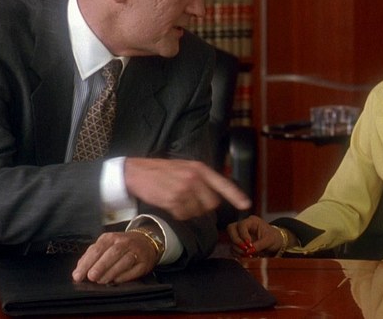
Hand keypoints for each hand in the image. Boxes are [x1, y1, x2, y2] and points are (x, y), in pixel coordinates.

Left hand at [72, 231, 155, 283]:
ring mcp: (136, 251)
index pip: (97, 249)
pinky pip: (134, 270)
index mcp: (111, 238)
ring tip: (101, 280)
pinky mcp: (144, 262)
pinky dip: (124, 276)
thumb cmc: (121, 246)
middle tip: (91, 277)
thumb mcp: (105, 245)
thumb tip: (79, 269)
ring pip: (124, 261)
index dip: (86, 263)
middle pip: (112, 253)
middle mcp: (124, 242)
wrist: (146, 242)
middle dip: (100, 266)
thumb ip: (91, 255)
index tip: (78, 275)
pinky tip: (116, 281)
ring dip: (111, 272)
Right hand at [123, 158, 250, 220]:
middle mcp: (195, 178)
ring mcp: (184, 189)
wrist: (136, 172)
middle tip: (189, 200)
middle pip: (212, 203)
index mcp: (200, 168)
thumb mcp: (184, 167)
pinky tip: (169, 203)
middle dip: (203, 206)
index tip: (246, 205)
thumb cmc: (161, 171)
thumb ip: (201, 179)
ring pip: (197, 211)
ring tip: (176, 199)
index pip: (223, 184)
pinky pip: (183, 215)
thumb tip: (214, 197)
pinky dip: (177, 213)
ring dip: (188, 210)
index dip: (236, 196)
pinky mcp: (173, 200)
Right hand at [226, 215, 291, 256]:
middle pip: (231, 229)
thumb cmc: (273, 238)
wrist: (274, 243)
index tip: (249, 244)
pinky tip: (246, 257)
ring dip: (238, 249)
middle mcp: (244, 226)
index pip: (241, 225)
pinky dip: (237, 254)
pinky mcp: (238, 243)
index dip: (243, 235)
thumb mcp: (269, 240)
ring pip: (231, 240)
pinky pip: (232, 248)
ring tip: (249, 255)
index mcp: (252, 221)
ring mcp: (239, 234)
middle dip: (236, 241)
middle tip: (245, 249)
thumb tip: (248, 251)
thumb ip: (259, 245)